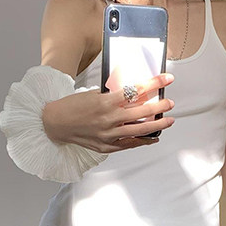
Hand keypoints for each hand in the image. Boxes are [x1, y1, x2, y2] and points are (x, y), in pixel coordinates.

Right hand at [43, 72, 175, 151]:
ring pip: (140, 130)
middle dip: (160, 106)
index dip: (154, 83)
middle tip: (170, 102)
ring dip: (157, 125)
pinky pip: (129, 144)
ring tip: (169, 120)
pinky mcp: (107, 146)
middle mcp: (109, 120)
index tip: (167, 78)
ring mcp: (108, 135)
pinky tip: (153, 137)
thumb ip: (114, 95)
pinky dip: (143, 140)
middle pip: (142, 111)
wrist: (55, 124)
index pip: (136, 90)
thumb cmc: (73, 106)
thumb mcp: (94, 94)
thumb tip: (135, 93)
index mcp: (105, 102)